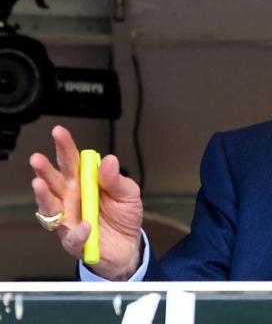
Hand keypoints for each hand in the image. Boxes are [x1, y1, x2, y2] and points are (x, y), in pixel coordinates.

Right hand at [29, 126, 143, 279]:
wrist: (128, 245)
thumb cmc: (123, 215)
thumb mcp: (128, 194)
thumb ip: (117, 180)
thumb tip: (110, 160)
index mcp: (83, 182)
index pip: (72, 162)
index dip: (65, 147)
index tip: (58, 132)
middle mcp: (70, 199)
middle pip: (54, 182)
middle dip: (45, 170)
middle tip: (37, 159)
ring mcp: (69, 219)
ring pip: (50, 207)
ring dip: (44, 196)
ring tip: (40, 184)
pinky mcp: (74, 241)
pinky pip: (72, 236)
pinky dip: (78, 231)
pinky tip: (86, 225)